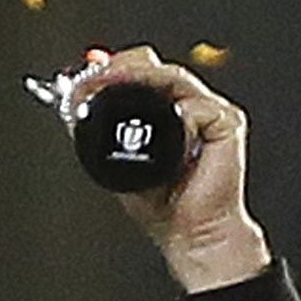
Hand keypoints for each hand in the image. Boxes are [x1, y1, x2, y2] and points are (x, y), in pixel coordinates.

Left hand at [65, 47, 269, 291]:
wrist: (191, 234)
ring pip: (175, 77)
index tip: (87, 77)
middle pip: (158, 66)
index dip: (115, 69)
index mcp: (166, 111)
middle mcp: (188, 106)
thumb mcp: (118, 159)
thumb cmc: (163, 205)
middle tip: (99, 76)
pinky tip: (165, 130)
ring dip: (142, 78)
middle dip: (125, 66)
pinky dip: (178, 114)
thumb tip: (74, 99)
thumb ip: (101, 128)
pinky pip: (197, 107)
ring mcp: (208, 112)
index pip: (142, 74)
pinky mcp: (227, 123)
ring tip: (116, 84)